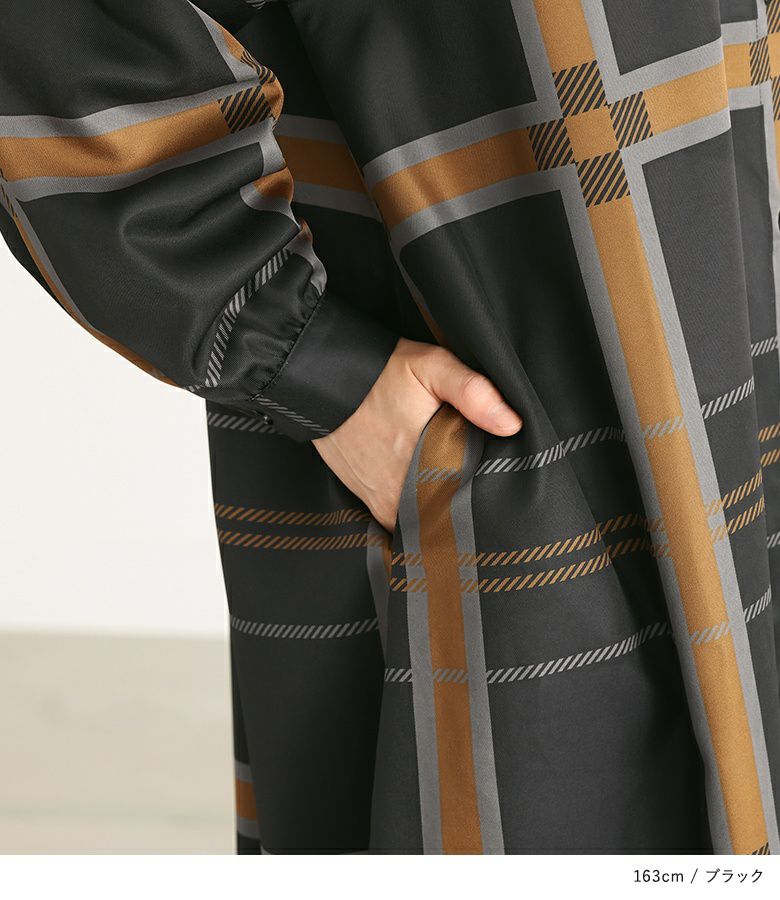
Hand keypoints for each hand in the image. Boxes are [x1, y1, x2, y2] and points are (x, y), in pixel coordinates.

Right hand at [312, 338, 522, 530]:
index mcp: (427, 466)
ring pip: (424, 518)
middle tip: (481, 488)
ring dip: (438, 508)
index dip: (487, 493)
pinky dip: (414, 508)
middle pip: (447, 513)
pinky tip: (425, 491)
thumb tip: (512, 424)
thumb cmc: (379, 373)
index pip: (470, 498)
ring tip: (452, 489)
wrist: (320, 381)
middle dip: (464, 504)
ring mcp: (383, 501)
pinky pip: (399, 517)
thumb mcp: (431, 367)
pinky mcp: (368, 500)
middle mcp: (403, 494)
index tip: (499, 486)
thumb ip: (473, 392)